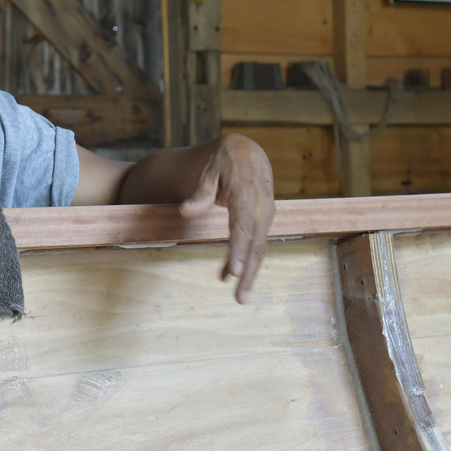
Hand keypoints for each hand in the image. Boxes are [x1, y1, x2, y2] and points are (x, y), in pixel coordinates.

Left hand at [178, 133, 275, 303]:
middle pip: (255, 244)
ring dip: (250, 273)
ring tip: (240, 297)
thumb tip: (185, 211)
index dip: (238, 250)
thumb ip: (199, 193)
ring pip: (259, 248)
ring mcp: (266, 214)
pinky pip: (256, 243)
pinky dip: (246, 261)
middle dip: (248, 272)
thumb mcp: (209, 171)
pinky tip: (230, 275)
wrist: (248, 152)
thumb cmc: (224, 161)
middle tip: (239, 298)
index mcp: (247, 193)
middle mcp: (261, 206)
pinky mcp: (264, 220)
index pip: (243, 226)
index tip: (234, 271)